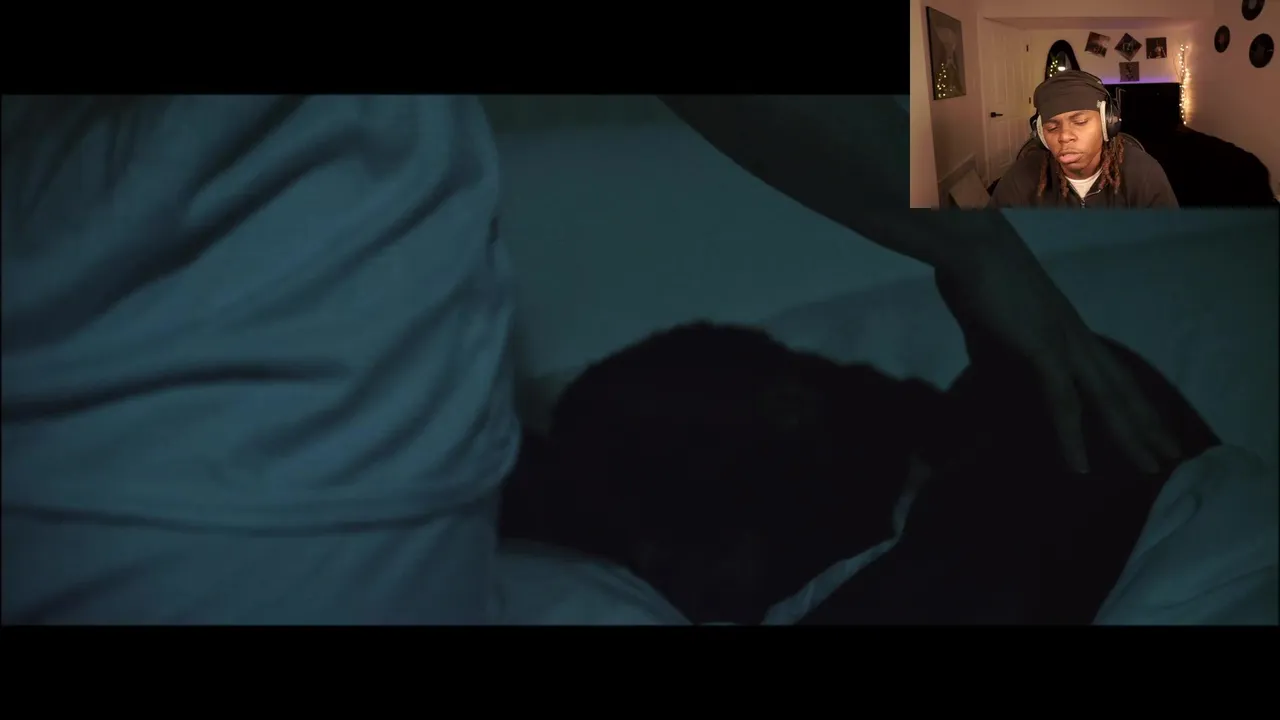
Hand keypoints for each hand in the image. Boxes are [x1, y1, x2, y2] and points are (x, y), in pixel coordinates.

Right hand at [934, 235, 1180, 473]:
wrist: (970, 248)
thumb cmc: (978, 276)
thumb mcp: (992, 324)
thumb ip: (1001, 352)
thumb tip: (993, 371)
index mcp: (1067, 330)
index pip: (1109, 371)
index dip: (1130, 400)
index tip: (1149, 427)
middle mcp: (1076, 338)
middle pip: (1122, 388)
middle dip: (1148, 424)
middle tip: (1171, 457)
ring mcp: (1064, 343)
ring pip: (1108, 398)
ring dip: (1130, 435)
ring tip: (1150, 468)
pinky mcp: (1044, 350)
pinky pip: (1063, 402)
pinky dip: (1071, 437)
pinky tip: (1079, 467)